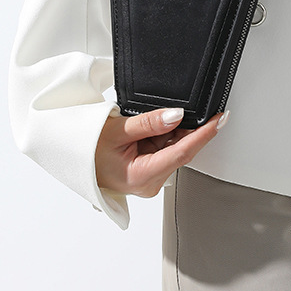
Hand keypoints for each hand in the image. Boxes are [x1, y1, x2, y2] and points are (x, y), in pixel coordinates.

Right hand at [95, 107, 227, 197]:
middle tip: (193, 108)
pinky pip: (164, 151)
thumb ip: (149, 123)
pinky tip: (158, 125)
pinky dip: (165, 136)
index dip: (204, 134)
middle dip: (189, 129)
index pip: (183, 152)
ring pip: (173, 149)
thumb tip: (176, 115)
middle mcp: (149, 182)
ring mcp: (149, 179)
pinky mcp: (147, 172)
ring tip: (155, 118)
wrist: (70, 157)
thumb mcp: (117, 129)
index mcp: (142, 176)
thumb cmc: (85, 148)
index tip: (220, 119)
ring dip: (174, 131)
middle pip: (181, 151)